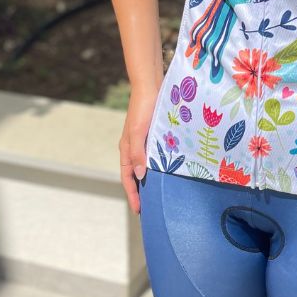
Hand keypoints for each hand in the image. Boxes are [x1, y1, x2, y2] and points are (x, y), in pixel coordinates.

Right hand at [119, 88, 157, 215]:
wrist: (150, 85)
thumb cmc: (143, 108)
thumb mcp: (139, 132)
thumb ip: (138, 154)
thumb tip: (140, 176)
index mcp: (127, 149)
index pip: (128, 178)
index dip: (133, 194)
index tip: (140, 211)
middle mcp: (134, 147)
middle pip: (136, 174)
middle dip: (141, 190)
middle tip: (151, 206)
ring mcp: (144, 140)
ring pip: (146, 165)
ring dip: (151, 178)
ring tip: (160, 192)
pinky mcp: (154, 133)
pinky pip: (155, 154)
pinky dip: (159, 164)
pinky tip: (169, 169)